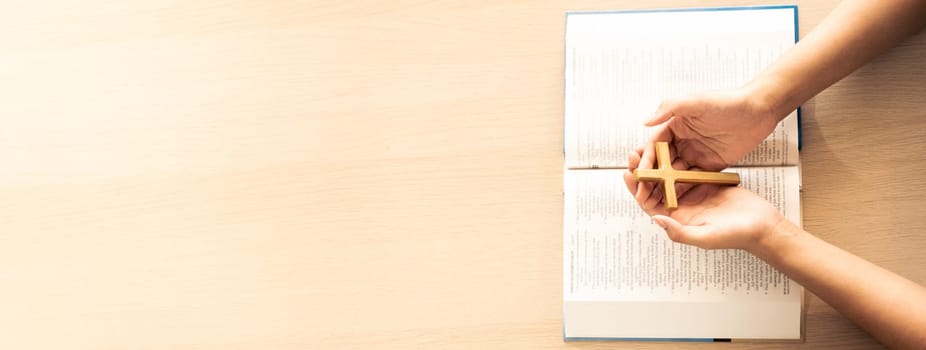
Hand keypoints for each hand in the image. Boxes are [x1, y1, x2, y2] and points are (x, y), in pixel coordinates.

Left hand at [624, 148, 784, 250]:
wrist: (762, 225)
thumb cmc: (735, 235)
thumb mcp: (705, 236)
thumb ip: (679, 231)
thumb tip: (656, 218)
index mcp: (676, 220)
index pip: (649, 204)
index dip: (636, 190)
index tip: (628, 174)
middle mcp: (681, 206)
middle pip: (654, 187)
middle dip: (642, 172)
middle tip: (631, 156)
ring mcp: (692, 193)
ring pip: (667, 176)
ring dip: (657, 163)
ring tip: (645, 147)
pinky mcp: (704, 182)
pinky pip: (685, 169)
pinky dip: (676, 159)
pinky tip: (668, 146)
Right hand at [634, 88, 781, 208]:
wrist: (759, 110)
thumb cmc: (728, 101)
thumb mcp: (695, 101)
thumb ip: (669, 108)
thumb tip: (645, 121)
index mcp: (675, 125)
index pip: (655, 145)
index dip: (646, 159)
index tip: (640, 172)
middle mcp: (683, 140)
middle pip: (662, 161)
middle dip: (652, 176)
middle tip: (643, 190)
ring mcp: (696, 154)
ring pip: (675, 172)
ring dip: (665, 185)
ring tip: (656, 198)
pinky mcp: (710, 165)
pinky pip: (693, 179)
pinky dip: (684, 188)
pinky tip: (676, 197)